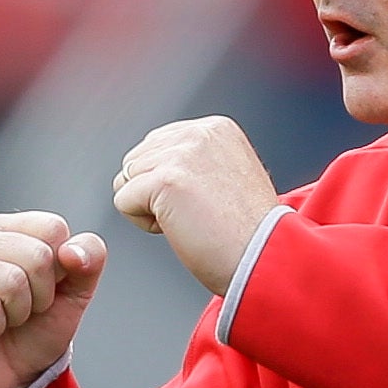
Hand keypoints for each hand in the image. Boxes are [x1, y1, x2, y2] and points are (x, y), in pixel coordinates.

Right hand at [0, 211, 106, 387]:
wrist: (8, 381)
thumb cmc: (34, 330)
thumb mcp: (75, 294)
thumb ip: (88, 260)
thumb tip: (72, 251)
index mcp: (3, 229)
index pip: (52, 228)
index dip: (61, 270)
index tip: (44, 290)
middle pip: (37, 255)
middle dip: (42, 295)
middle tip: (22, 312)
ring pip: (11, 281)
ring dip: (18, 314)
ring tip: (2, 321)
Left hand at [112, 117, 279, 295]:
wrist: (264, 259)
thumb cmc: (248, 234)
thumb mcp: (227, 175)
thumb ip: (193, 159)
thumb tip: (149, 164)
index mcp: (216, 128)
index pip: (156, 145)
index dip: (170, 183)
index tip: (208, 202)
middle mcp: (199, 133)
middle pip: (136, 161)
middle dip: (156, 193)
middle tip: (199, 214)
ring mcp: (182, 154)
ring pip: (126, 181)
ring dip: (150, 209)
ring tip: (192, 220)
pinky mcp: (165, 180)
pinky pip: (123, 202)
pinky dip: (144, 224)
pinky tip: (181, 229)